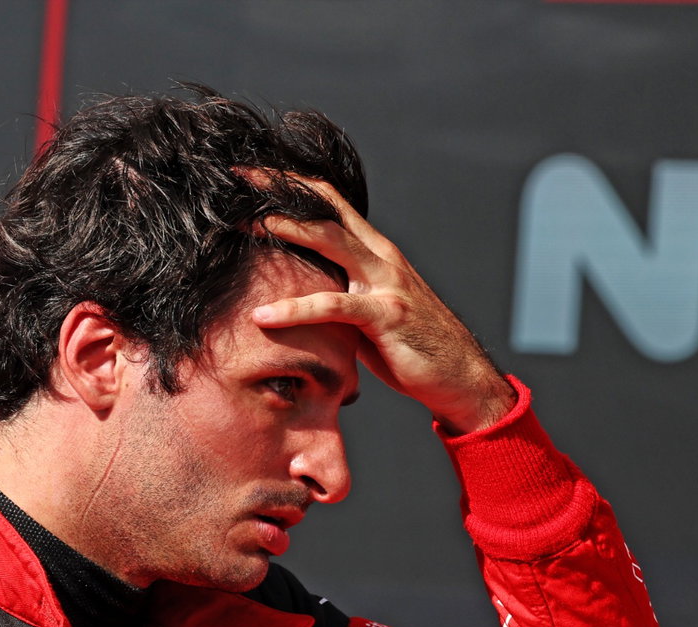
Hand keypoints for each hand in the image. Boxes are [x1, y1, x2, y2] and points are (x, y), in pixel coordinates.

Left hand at [247, 175, 515, 433]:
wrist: (459, 376)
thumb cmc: (408, 347)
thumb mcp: (366, 312)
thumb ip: (336, 293)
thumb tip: (294, 293)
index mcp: (373, 251)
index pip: (329, 203)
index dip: (292, 186)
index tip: (251, 179)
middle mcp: (380, 256)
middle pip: (325, 208)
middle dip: (280, 190)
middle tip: (238, 179)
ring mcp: (385, 281)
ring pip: (330, 240)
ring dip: (285, 228)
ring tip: (243, 226)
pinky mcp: (385, 314)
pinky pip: (333, 306)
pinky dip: (295, 309)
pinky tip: (263, 315)